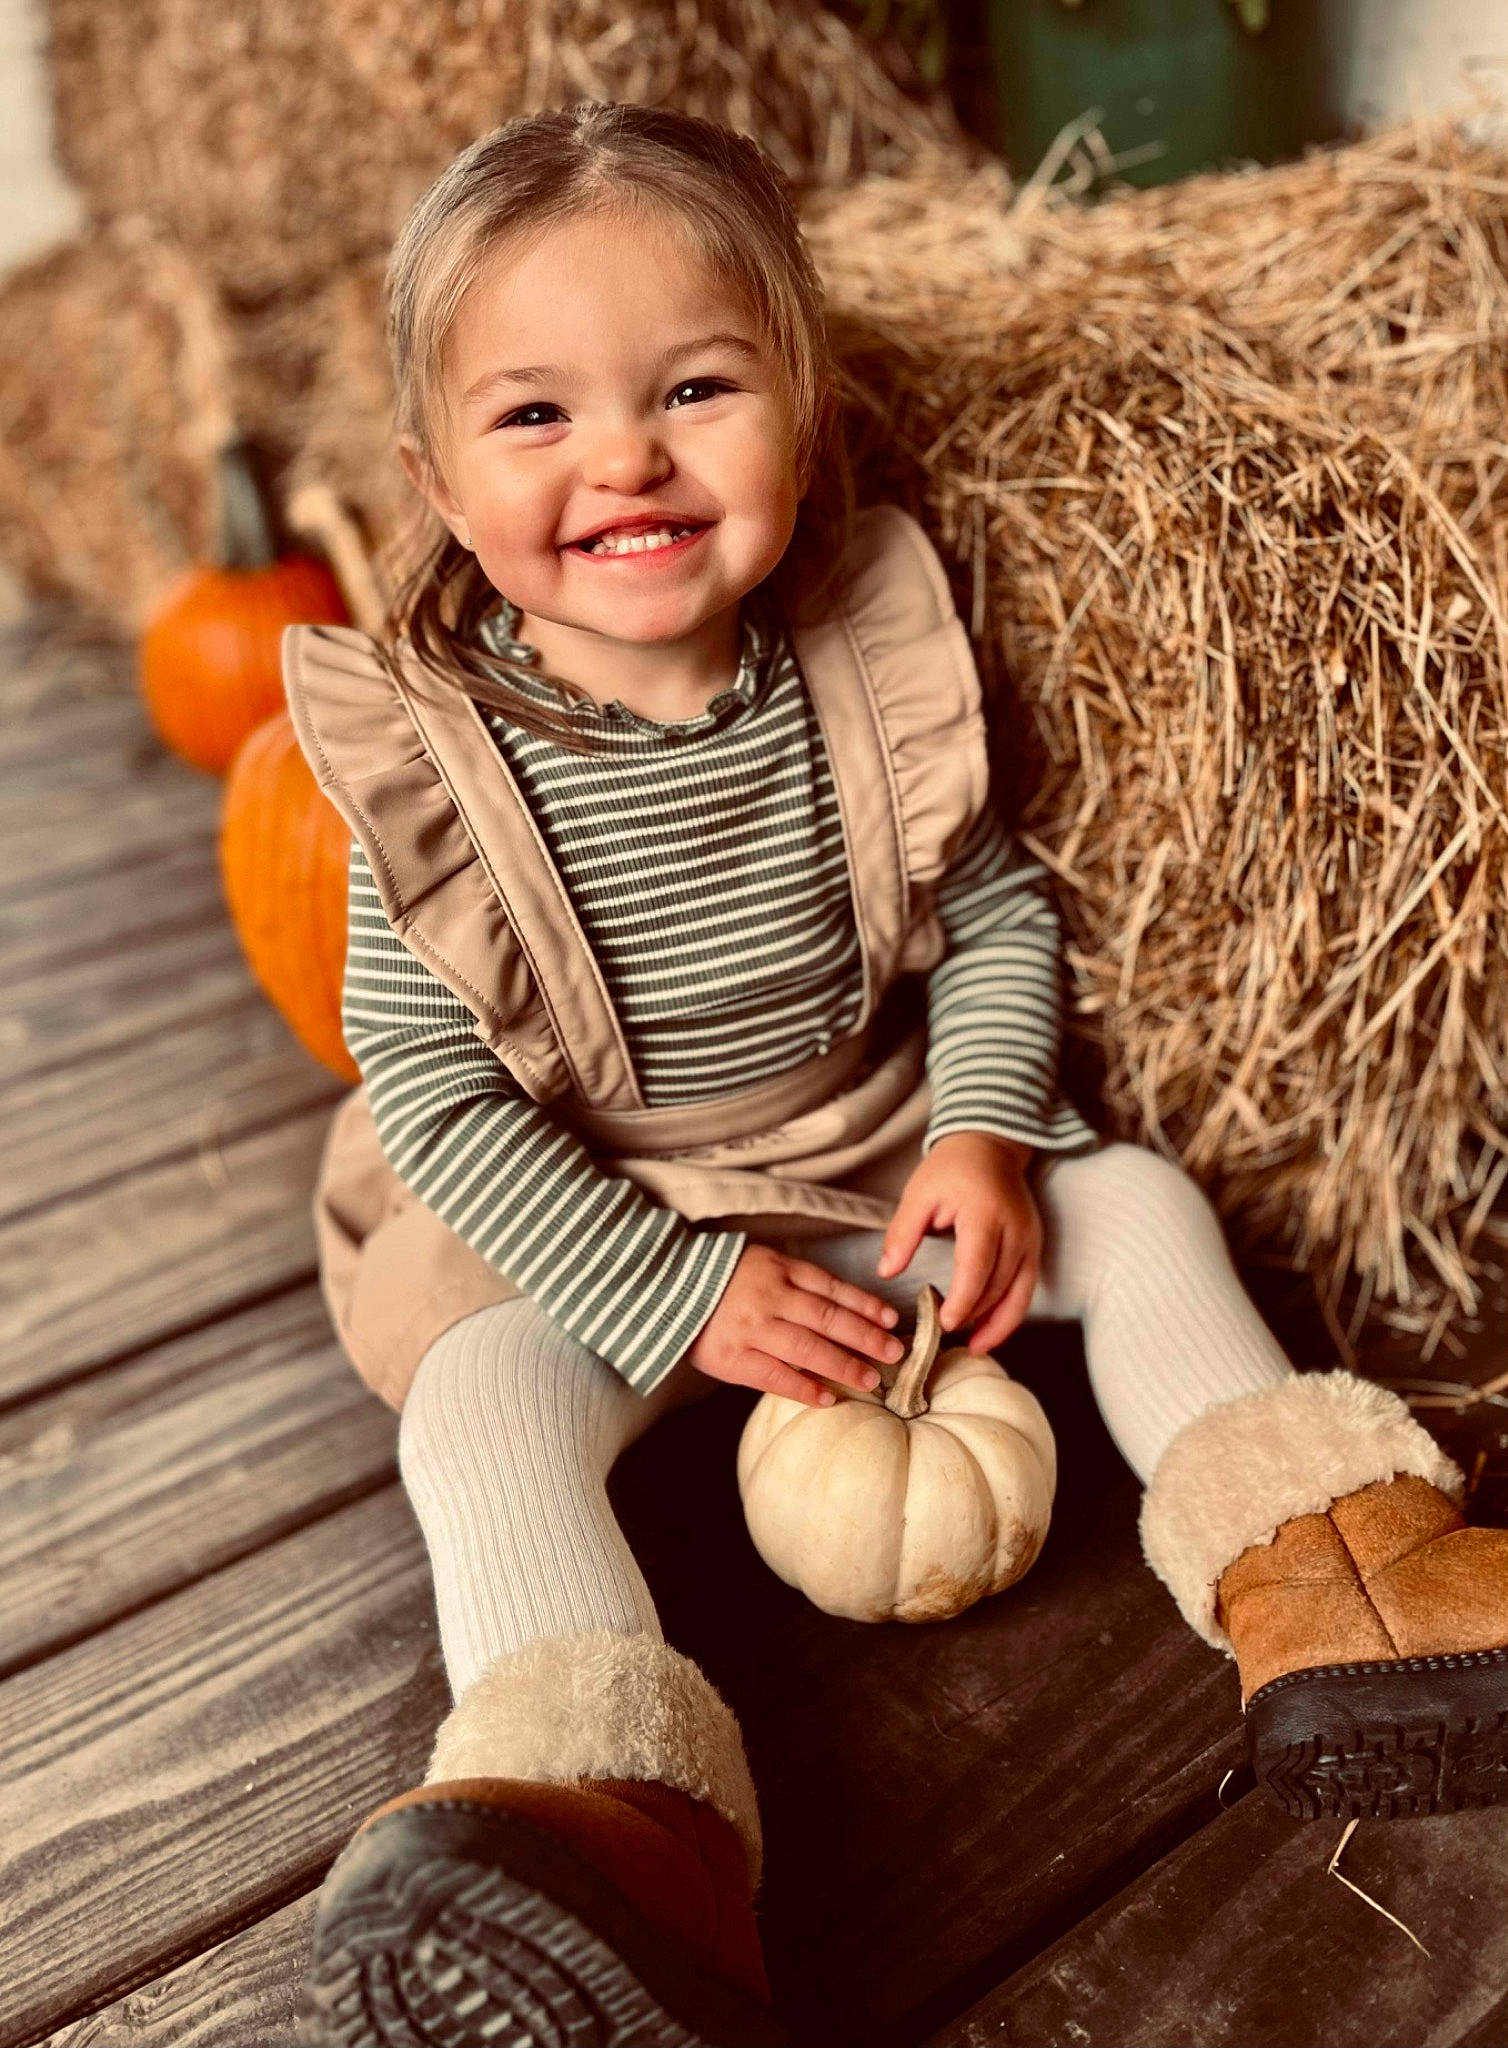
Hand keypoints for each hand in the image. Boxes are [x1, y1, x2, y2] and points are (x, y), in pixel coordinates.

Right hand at [686, 1241, 905, 1408]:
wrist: (662, 1288)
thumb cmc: (718, 1278)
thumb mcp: (759, 1263)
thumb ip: (795, 1281)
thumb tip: (844, 1309)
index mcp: (778, 1268)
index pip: (832, 1287)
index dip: (865, 1304)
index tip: (891, 1319)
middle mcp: (769, 1296)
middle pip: (828, 1318)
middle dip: (865, 1337)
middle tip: (894, 1352)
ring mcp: (751, 1328)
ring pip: (808, 1349)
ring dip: (844, 1366)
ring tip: (871, 1381)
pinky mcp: (732, 1358)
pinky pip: (775, 1376)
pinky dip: (804, 1388)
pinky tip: (828, 1399)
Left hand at [875, 1133, 1041, 1354]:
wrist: (990, 1146)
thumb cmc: (951, 1169)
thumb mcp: (919, 1194)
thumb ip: (902, 1234)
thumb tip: (886, 1273)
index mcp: (986, 1214)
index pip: (978, 1265)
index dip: (964, 1299)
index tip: (944, 1324)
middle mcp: (1016, 1230)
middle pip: (999, 1285)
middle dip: (975, 1316)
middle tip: (943, 1338)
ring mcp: (1030, 1241)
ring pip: (1019, 1294)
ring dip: (998, 1325)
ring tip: (973, 1348)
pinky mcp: (1034, 1248)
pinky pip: (1026, 1289)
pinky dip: (1010, 1314)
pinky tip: (989, 1331)